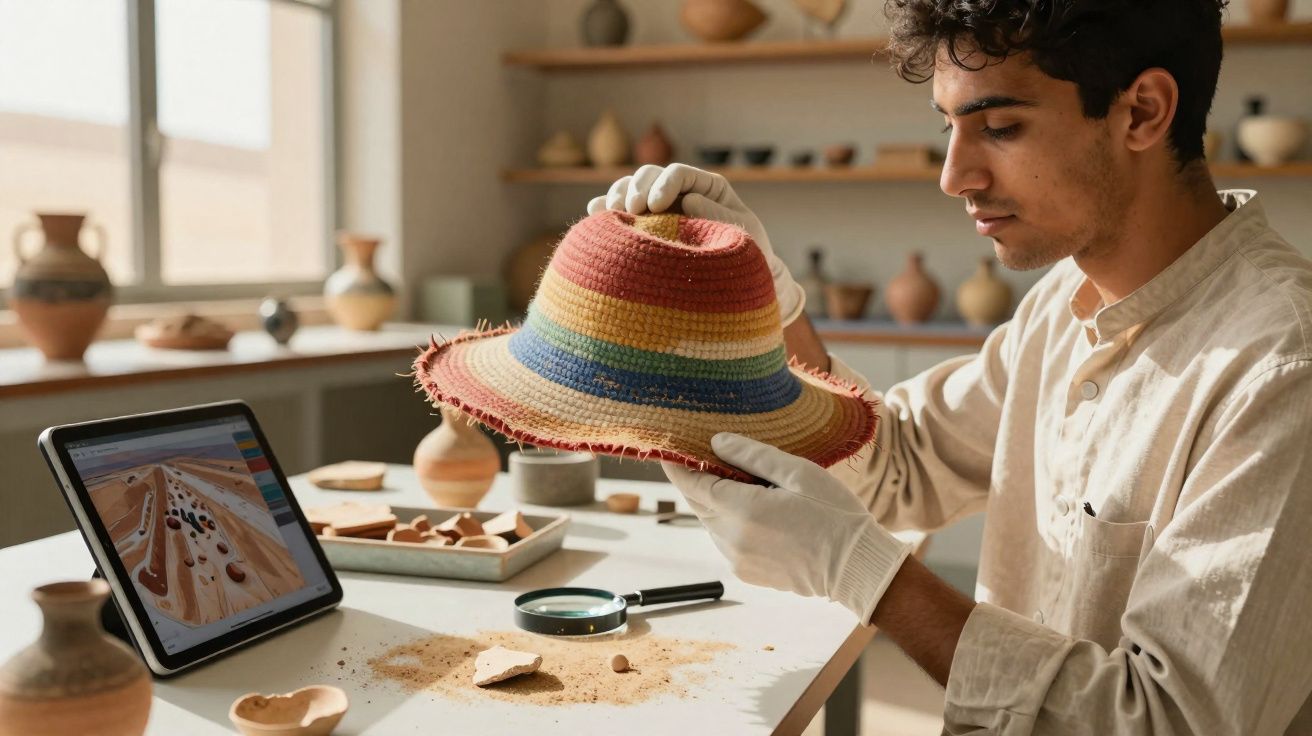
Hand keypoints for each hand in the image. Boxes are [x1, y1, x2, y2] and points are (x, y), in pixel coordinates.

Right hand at [586, 164, 805, 325]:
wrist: (739, 287)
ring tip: (614, 213)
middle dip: (636, 188)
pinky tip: (596, 215)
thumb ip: (718, 216)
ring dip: (618, 195)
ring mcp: (659, 210)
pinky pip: (619, 213)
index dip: (664, 184)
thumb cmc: (750, 257)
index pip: (679, 173)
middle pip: (649, 175)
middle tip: (632, 211)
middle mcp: (680, 194)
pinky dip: (605, 210)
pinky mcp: (644, 229)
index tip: (655, 206)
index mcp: (707, 188)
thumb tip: (689, 201)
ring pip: (630, 188)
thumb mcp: (744, 236)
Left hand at [663, 433, 911, 622]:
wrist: (856, 567)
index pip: (693, 484)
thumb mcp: (798, 473)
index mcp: (743, 510)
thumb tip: (716, 442)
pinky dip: (731, 524)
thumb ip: (752, 456)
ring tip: (742, 485)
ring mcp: (737, 559)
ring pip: (711, 522)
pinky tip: (757, 512)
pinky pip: (726, 541)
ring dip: (717, 503)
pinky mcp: (746, 573)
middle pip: (699, 503)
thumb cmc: (834, 515)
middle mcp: (732, 538)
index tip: (666, 449)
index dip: (676, 466)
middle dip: (697, 481)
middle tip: (704, 458)